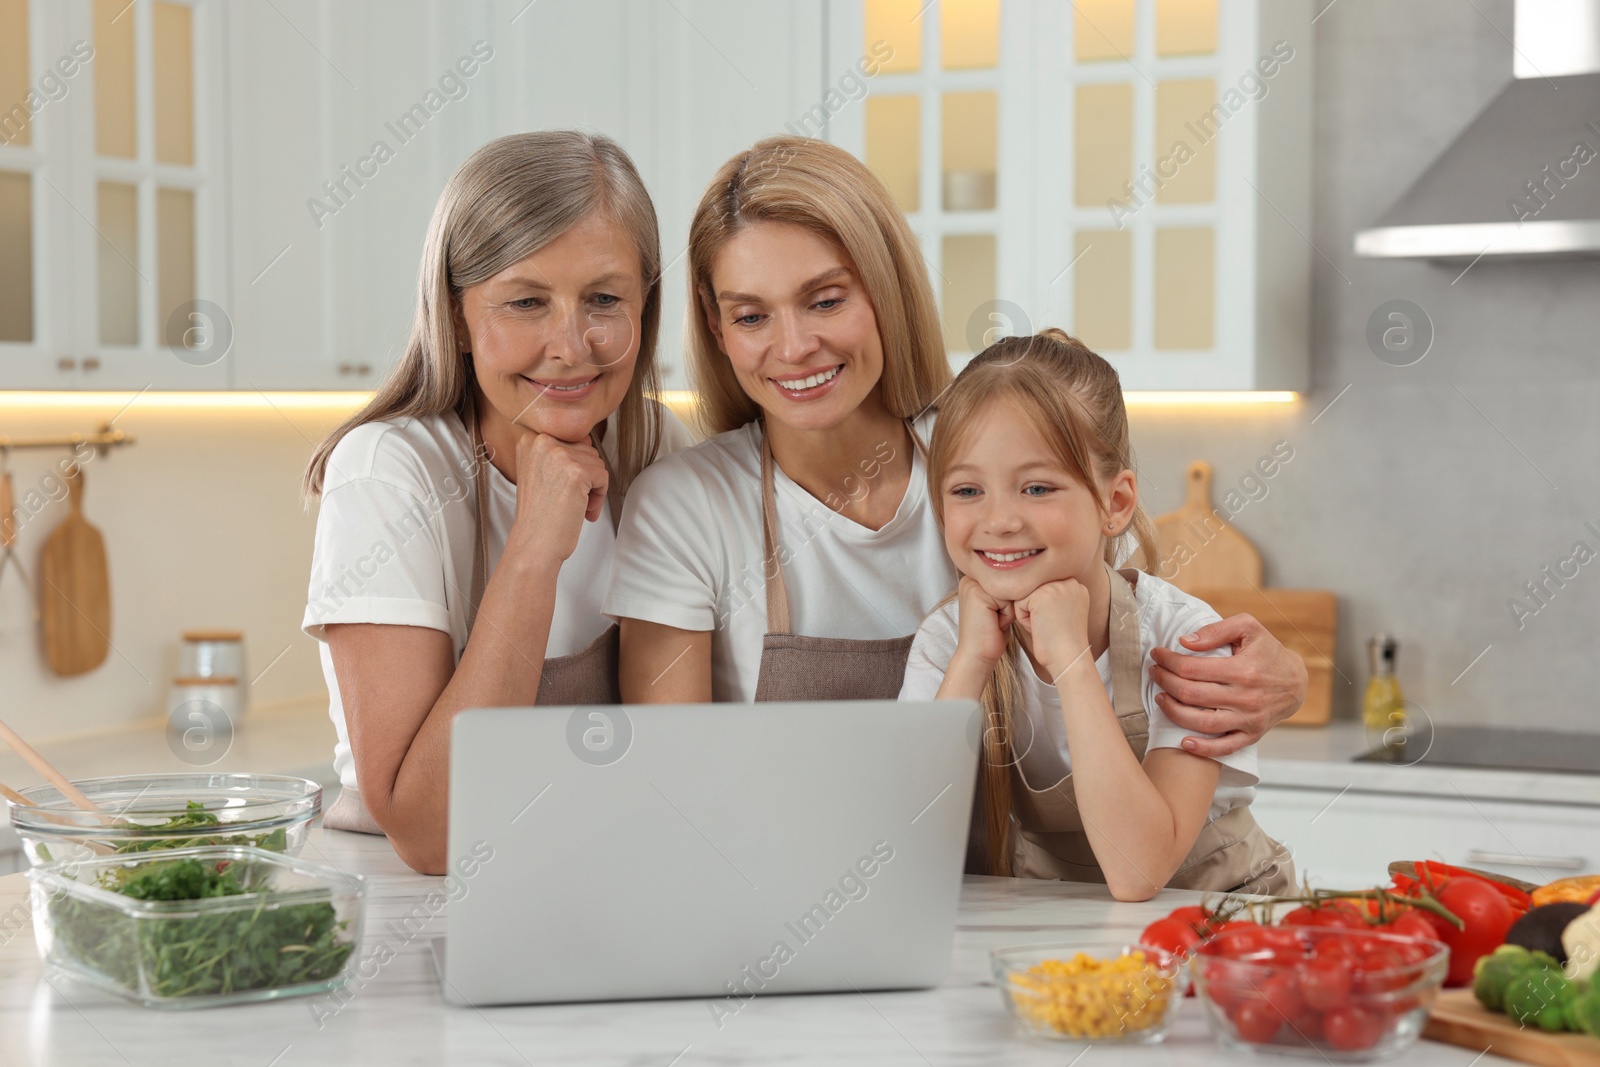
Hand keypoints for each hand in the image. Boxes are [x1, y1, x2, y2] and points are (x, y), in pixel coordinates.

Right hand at [505, 431, 608, 563]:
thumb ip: (558, 452)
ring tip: (574, 507)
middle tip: (569, 501)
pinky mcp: (577, 472)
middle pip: (586, 450)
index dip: (573, 468)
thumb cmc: (540, 514)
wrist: (534, 544)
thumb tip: (587, 439)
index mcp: (531, 440)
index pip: (571, 441)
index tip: (562, 488)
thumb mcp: (540, 472)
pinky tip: (583, 511)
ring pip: (597, 463)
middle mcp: (542, 442)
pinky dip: (599, 497)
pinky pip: (603, 477)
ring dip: (592, 488)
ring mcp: (559, 455)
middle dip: (585, 478)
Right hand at [951, 576, 1012, 671]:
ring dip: (1008, 609)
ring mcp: (972, 585)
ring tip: (995, 621)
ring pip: (1009, 591)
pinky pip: (1008, 600)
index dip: (1008, 601)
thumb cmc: (990, 634)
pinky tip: (994, 624)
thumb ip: (1003, 590)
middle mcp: (970, 579)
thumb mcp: (997, 606)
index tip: (994, 616)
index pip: (1007, 581)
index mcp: (973, 580)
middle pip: (1009, 583)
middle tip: (994, 620)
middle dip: (1008, 604)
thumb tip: (1027, 580)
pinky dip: (1007, 615)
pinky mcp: (978, 594)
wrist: (977, 656)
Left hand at [1013, 578, 1090, 682]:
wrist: (1069, 658)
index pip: (1043, 590)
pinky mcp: (1042, 594)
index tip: (1058, 625)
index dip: (1043, 610)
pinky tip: (1041, 628)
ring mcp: (1057, 586)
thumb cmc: (1062, 643)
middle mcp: (1069, 582)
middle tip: (1052, 627)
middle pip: (1033, 591)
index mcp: (1075, 586)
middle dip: (1036, 611)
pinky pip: (1018, 604)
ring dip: (1029, 615)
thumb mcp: (1062, 613)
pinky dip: (1024, 620)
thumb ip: (1051, 597)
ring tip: (1047, 627)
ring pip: (1025, 597)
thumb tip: (1028, 590)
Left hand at [1150, 613, 1308, 756]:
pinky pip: (1224, 748)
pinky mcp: (1252, 735)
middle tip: (1155, 673)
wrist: (1296, 682)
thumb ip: (1216, 630)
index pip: (1192, 669)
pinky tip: (1184, 742)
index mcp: (1243, 669)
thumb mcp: (1248, 628)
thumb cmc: (1267, 651)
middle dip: (1166, 682)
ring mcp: (1249, 720)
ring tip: (1160, 698)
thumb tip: (1185, 641)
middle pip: (1192, 695)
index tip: (1157, 655)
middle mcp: (1246, 697)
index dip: (1168, 661)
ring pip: (1202, 722)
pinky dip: (1203, 748)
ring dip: (1174, 712)